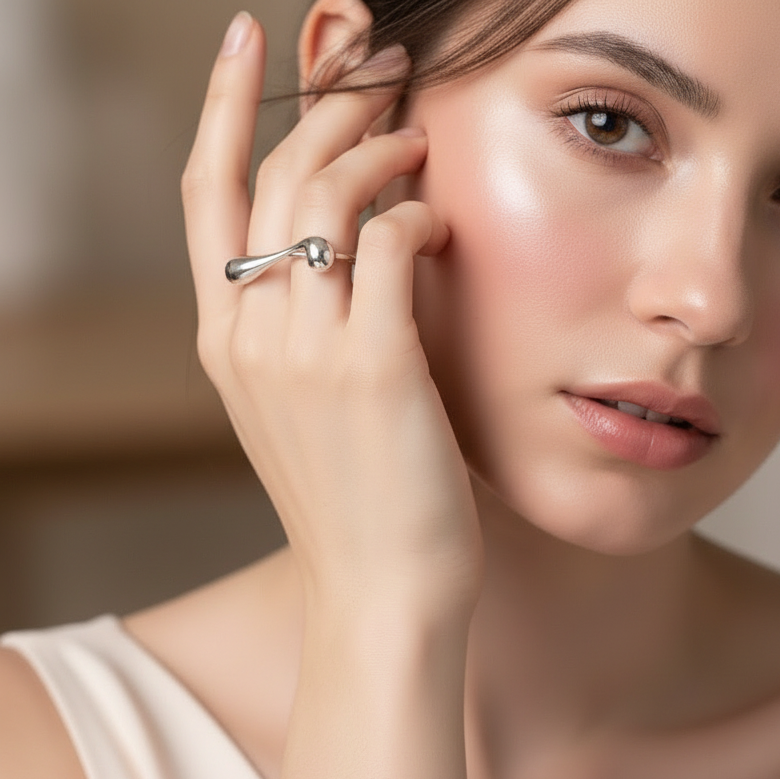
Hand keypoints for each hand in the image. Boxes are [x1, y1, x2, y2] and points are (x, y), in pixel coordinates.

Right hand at [181, 15, 482, 615]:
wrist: (382, 592)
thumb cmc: (360, 503)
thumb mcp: (306, 411)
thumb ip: (309, 330)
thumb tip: (358, 248)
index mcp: (227, 343)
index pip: (208, 194)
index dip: (222, 106)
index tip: (243, 40)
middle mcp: (251, 336)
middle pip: (277, 176)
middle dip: (330, 106)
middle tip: (382, 69)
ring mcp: (306, 351)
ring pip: (329, 197)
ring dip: (380, 147)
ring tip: (419, 135)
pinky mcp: (372, 367)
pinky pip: (390, 247)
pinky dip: (418, 215)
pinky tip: (441, 221)